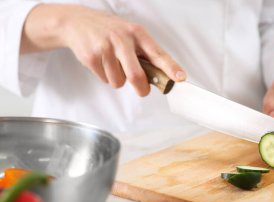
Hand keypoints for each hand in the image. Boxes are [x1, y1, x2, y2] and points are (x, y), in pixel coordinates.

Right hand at [21, 4, 185, 94]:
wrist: (77, 22)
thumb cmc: (109, 31)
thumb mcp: (130, 34)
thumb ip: (144, 53)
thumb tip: (160, 76)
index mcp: (137, 33)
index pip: (157, 54)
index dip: (170, 68)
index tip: (180, 78)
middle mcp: (122, 39)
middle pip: (136, 75)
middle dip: (141, 88)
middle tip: (142, 90)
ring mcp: (105, 47)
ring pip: (118, 81)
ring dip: (117, 79)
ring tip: (112, 64)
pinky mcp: (91, 57)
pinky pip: (104, 79)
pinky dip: (105, 76)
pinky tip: (101, 62)